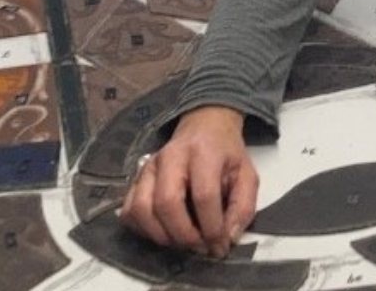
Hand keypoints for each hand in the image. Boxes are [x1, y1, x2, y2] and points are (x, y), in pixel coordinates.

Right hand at [119, 105, 257, 256]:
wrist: (204, 127)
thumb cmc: (225, 153)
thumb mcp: (247, 175)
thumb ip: (243, 207)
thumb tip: (228, 238)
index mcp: (203, 152)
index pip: (203, 195)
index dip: (212, 227)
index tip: (220, 246)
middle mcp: (170, 157)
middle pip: (166, 203)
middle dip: (184, 235)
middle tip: (200, 248)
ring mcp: (148, 167)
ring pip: (141, 209)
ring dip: (161, 236)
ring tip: (182, 243)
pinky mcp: (136, 178)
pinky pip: (128, 210)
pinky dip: (142, 230)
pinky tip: (163, 232)